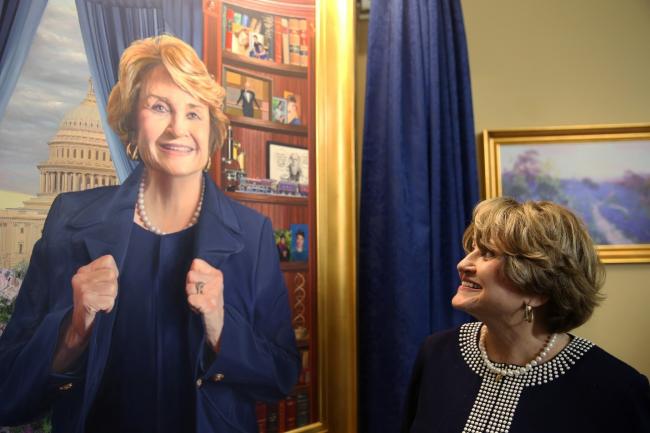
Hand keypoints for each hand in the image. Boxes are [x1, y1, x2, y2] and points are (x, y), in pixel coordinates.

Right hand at [53, 255, 117, 371]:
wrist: (80, 326)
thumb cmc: (94, 304)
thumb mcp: (98, 284)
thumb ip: (105, 274)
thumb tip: (116, 271)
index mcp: (83, 271)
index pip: (108, 260)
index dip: (112, 274)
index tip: (104, 285)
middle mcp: (80, 277)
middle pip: (112, 275)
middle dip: (113, 288)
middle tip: (103, 297)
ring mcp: (82, 288)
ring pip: (112, 288)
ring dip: (110, 298)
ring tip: (101, 303)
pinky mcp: (86, 299)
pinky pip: (109, 300)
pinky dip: (108, 306)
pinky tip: (100, 309)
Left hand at [186, 258, 224, 351]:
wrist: (216, 322)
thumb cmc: (207, 300)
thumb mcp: (206, 282)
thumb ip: (198, 271)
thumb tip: (193, 264)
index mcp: (217, 274)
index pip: (196, 263)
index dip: (192, 273)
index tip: (198, 283)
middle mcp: (217, 282)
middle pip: (190, 275)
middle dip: (190, 286)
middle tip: (198, 294)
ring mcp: (214, 294)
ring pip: (190, 287)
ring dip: (191, 296)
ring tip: (199, 302)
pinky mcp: (210, 306)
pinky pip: (192, 298)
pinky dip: (191, 304)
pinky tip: (199, 308)